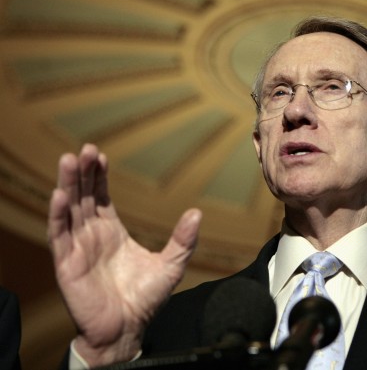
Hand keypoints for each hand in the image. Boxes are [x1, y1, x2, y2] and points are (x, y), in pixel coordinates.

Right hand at [47, 144, 200, 365]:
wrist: (127, 329)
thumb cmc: (145, 299)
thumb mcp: (171, 265)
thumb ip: (183, 240)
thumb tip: (196, 213)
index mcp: (112, 232)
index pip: (101, 197)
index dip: (99, 176)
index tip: (100, 155)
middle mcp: (92, 235)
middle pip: (84, 197)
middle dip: (83, 173)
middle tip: (86, 149)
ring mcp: (78, 248)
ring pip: (69, 210)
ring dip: (67, 185)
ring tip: (69, 160)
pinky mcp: (67, 264)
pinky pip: (59, 235)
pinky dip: (57, 215)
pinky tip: (60, 195)